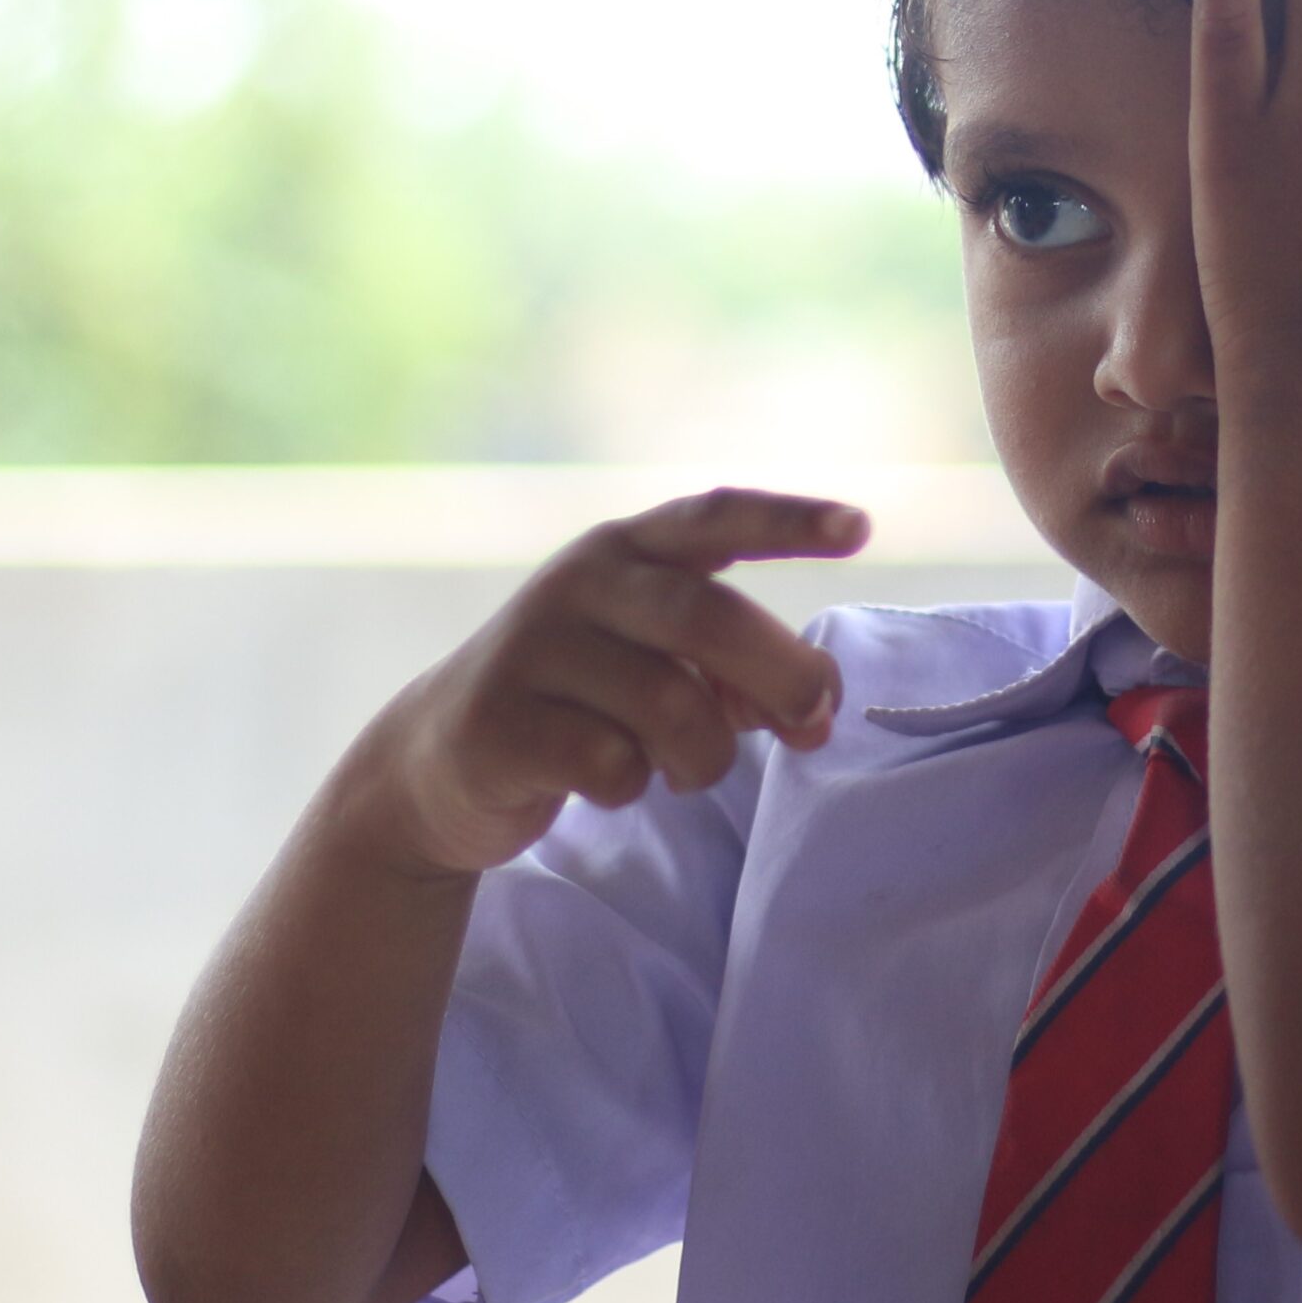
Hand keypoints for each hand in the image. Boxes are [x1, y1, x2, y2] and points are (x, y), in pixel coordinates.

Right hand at [340, 488, 869, 878]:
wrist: (440, 759)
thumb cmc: (584, 701)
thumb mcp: (659, 666)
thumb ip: (737, 672)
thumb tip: (815, 709)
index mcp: (627, 550)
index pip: (715, 517)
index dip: (790, 520)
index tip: (862, 528)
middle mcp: (580, 583)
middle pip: (706, 618)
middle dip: (778, 677)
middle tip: (812, 724)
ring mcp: (533, 648)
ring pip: (669, 705)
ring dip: (703, 755)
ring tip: (685, 768)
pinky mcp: (499, 720)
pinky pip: (610, 762)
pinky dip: (633, 785)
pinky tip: (614, 782)